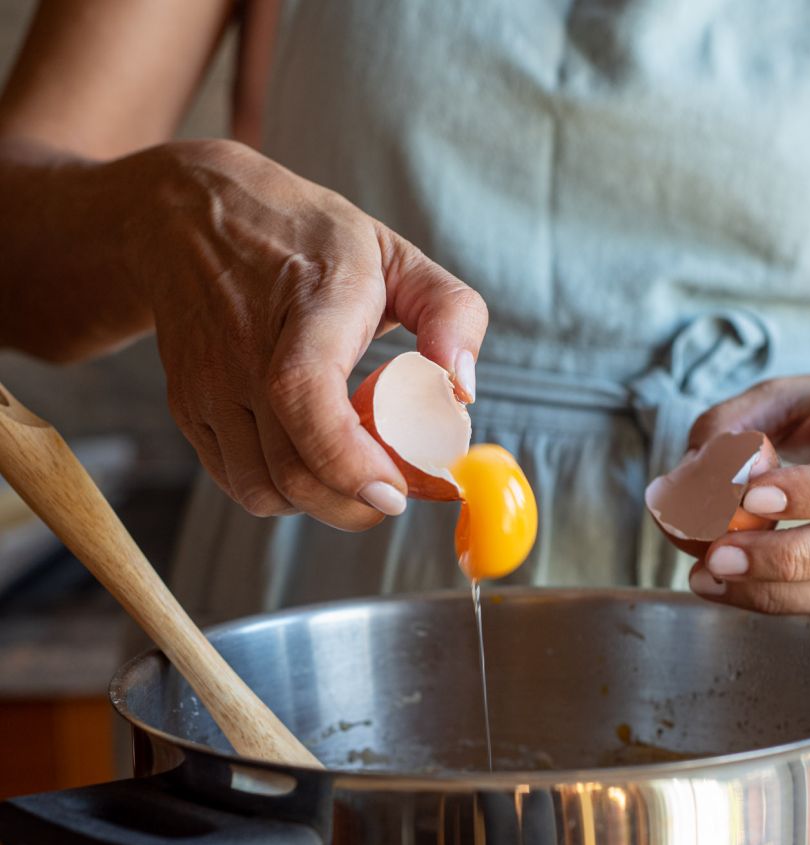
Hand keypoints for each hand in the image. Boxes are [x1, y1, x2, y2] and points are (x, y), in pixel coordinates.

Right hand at [125, 140, 487, 527]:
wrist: (186, 215)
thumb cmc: (304, 237)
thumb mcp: (393, 252)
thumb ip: (451, 313)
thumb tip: (464, 390)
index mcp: (308, 304)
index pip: (306, 395)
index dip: (350, 462)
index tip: (396, 489)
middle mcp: (245, 349)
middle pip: (292, 470)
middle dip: (355, 506)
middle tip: (393, 492)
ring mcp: (209, 384)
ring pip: (263, 491)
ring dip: (318, 503)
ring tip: (349, 473)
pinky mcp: (187, 408)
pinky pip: (236, 482)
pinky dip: (280, 492)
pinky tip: (308, 460)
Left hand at [680, 368, 809, 613]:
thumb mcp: (795, 392)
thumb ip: (737, 422)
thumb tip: (693, 471)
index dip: (809, 492)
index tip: (749, 498)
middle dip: (780, 558)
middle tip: (715, 556)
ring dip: (770, 592)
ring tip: (709, 578)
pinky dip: (779, 601)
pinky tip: (733, 587)